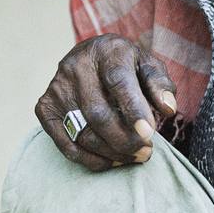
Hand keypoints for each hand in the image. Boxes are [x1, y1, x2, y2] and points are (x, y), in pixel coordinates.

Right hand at [35, 34, 176, 170]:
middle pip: (97, 113)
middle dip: (124, 139)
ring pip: (83, 132)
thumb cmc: (128, 65)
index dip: (133, 110)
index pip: (118, 82)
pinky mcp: (45, 108)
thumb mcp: (149, 65)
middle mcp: (76, 67)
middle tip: (147, 151)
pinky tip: (113, 160)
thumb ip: (161, 85)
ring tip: (136, 156)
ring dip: (112, 152)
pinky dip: (91, 159)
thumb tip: (168, 109)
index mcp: (107, 51)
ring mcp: (57, 88)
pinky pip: (66, 144)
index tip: (149, 133)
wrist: (92, 55)